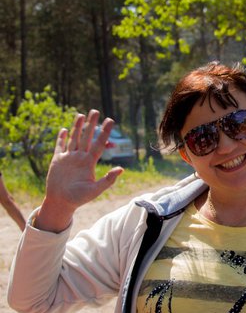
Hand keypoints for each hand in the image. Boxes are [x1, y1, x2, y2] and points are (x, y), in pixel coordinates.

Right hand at [35, 110, 123, 231]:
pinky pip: (60, 147)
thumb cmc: (79, 198)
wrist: (62, 202)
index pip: (99, 144)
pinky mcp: (57, 161)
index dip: (104, 133)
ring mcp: (69, 158)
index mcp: (89, 163)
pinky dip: (61, 138)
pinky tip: (65, 129)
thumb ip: (108, 180)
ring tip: (81, 115)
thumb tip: (122, 169)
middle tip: (95, 110)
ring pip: (74, 139)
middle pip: (87, 137)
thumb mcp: (95, 190)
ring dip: (77, 127)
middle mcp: (80, 158)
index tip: (110, 121)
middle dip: (91, 124)